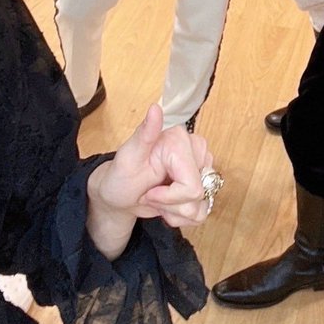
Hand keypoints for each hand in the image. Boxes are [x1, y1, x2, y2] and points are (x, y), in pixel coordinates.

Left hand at [87, 105, 212, 257]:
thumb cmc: (120, 177)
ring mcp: (202, 167)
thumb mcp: (127, 159)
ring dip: (176, 211)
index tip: (149, 192)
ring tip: (158, 199)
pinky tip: (167, 205)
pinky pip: (203, 211)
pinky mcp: (204, 182)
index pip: (192, 187)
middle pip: (198, 197)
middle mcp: (196, 150)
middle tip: (152, 195)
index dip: (169, 198)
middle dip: (172, 205)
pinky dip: (182, 215)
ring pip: (202, 206)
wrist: (120, 195)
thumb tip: (155, 108)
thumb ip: (144, 133)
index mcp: (180, 140)